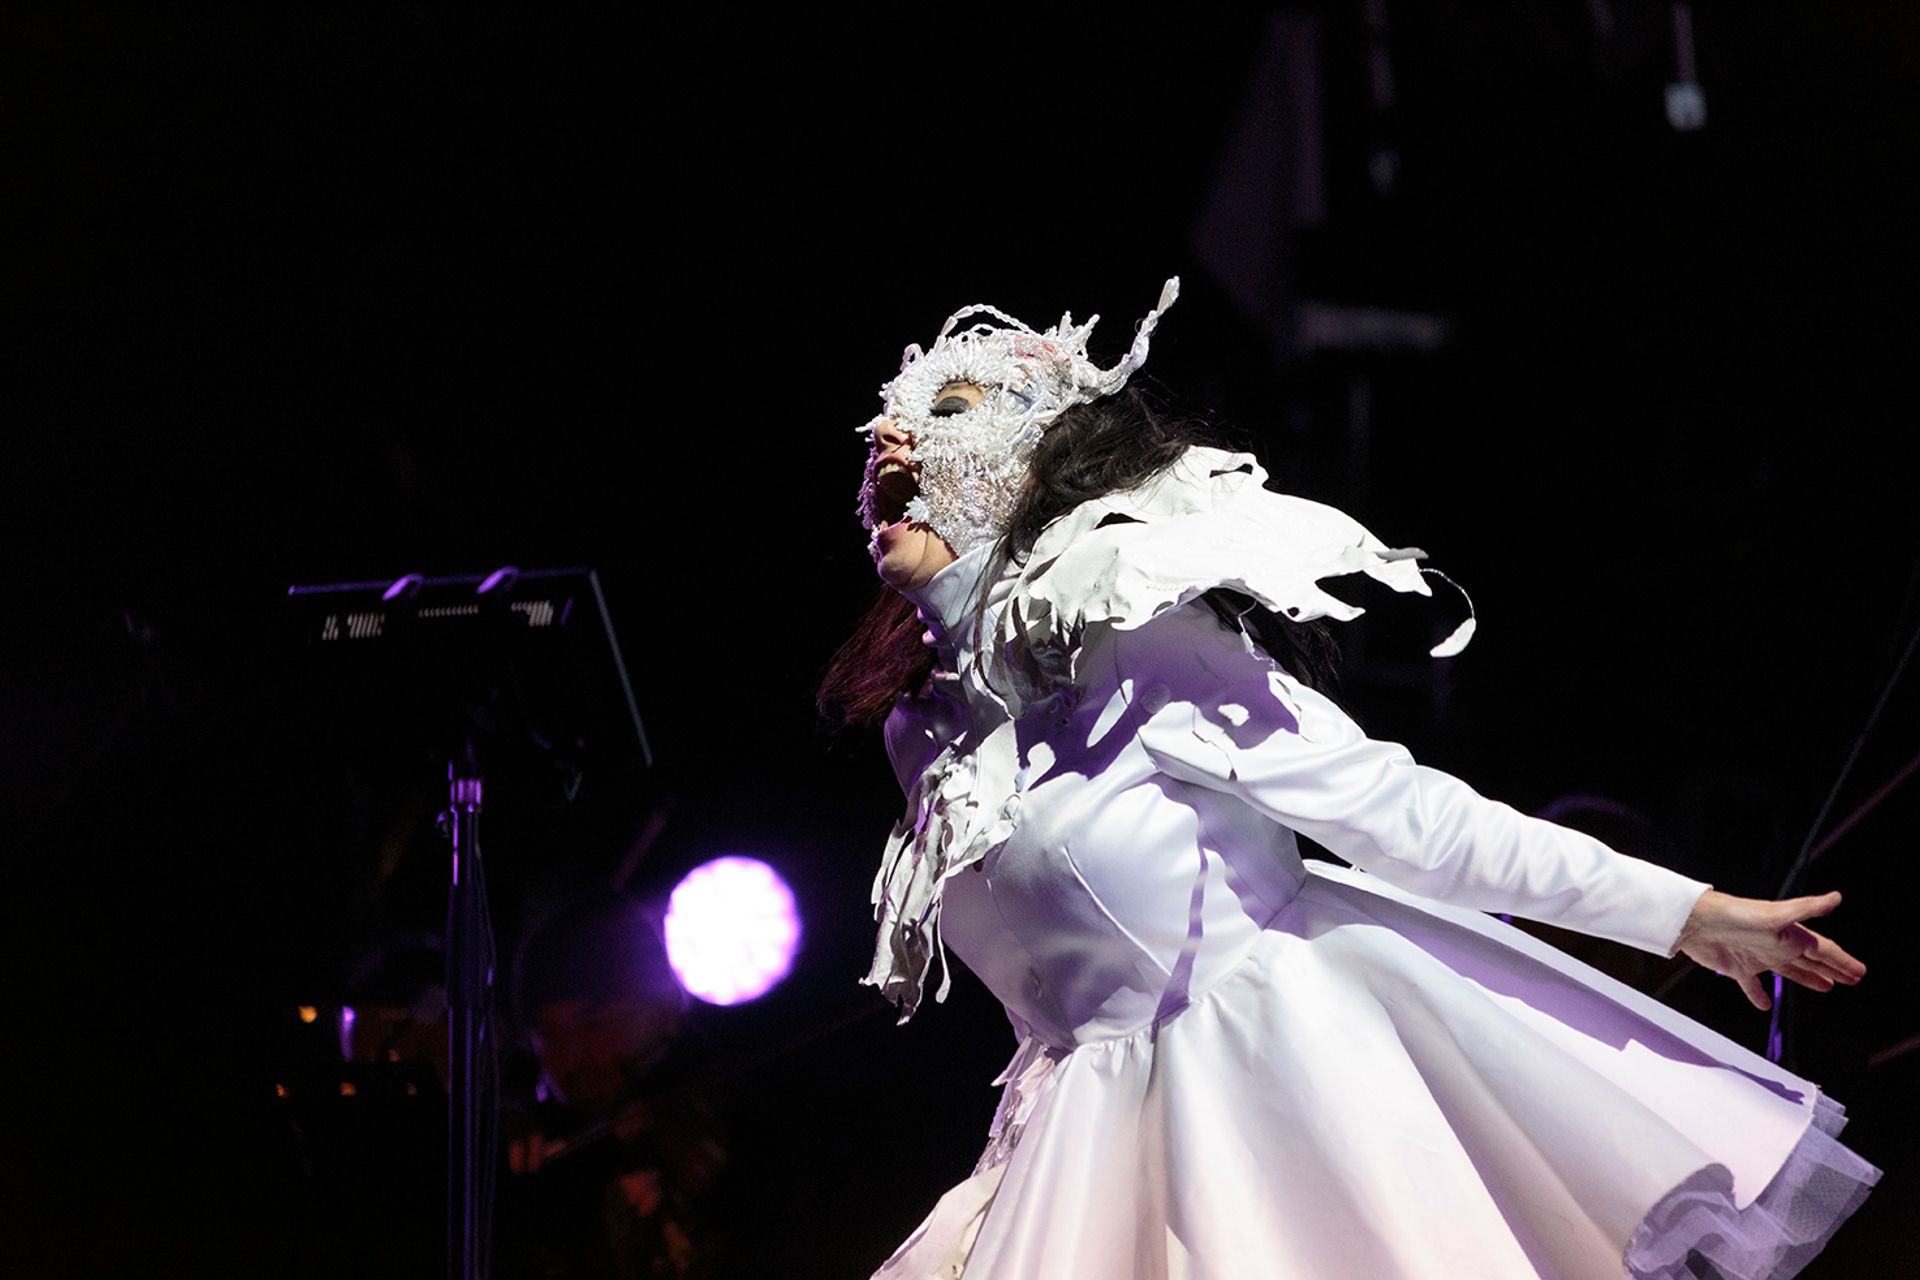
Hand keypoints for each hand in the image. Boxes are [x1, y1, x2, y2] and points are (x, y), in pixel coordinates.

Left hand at [1675, 889, 1865, 1010]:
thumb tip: (1837, 897)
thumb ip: (1808, 908)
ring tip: (1826, 987)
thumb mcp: (1777, 914)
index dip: (1843, 961)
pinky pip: (1752, 986)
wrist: (1697, 922)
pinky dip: (1759, 996)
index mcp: (1791, 935)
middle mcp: (1777, 946)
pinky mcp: (1737, 968)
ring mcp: (1758, 957)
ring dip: (1807, 979)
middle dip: (1832, 969)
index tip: (1860, 972)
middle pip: (1811, 960)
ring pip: (1789, 972)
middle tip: (1851, 980)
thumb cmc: (1737, 914)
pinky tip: (1766, 1005)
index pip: (1824, 950)